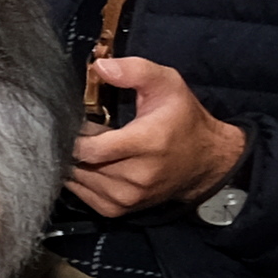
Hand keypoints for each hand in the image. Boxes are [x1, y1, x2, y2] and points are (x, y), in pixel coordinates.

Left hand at [66, 55, 249, 216]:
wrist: (206, 162)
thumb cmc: (183, 120)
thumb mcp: (167, 84)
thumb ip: (135, 71)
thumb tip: (100, 67)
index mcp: (146, 144)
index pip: (89, 149)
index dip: (73, 135)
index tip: (71, 121)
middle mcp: (135, 176)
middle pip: (79, 163)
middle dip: (71, 145)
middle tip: (79, 130)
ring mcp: (125, 197)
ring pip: (76, 179)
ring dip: (74, 162)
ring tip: (89, 144)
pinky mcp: (116, 210)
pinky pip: (80, 193)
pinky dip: (79, 176)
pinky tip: (90, 162)